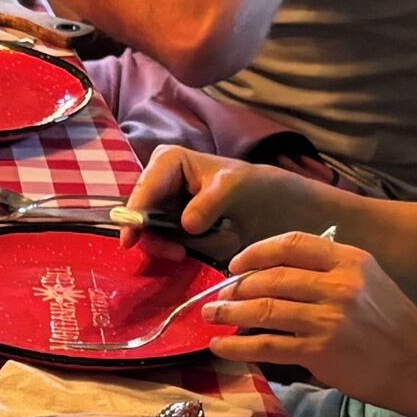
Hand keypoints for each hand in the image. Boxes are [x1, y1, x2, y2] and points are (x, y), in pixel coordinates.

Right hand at [126, 142, 331, 248]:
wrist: (283, 210)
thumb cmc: (260, 189)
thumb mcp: (237, 187)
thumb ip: (210, 200)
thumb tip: (185, 224)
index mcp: (171, 161)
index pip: (144, 186)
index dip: (135, 212)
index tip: (133, 239)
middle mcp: (163, 180)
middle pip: (139, 208)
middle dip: (148, 233)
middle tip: (172, 253)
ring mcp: (168, 204)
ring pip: (146, 227)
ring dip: (160, 244)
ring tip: (181, 255)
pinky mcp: (176, 226)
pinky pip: (161, 238)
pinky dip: (169, 248)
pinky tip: (184, 254)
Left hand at [210, 230, 416, 413]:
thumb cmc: (393, 326)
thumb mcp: (370, 282)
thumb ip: (330, 271)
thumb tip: (276, 271)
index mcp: (350, 260)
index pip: (292, 244)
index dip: (257, 252)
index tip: (237, 264)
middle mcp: (339, 285)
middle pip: (272, 277)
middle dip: (237, 286)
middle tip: (219, 296)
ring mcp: (328, 318)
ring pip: (264, 309)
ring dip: (230, 313)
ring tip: (211, 316)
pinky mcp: (319, 351)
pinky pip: (267, 345)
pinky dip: (238, 346)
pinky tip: (220, 346)